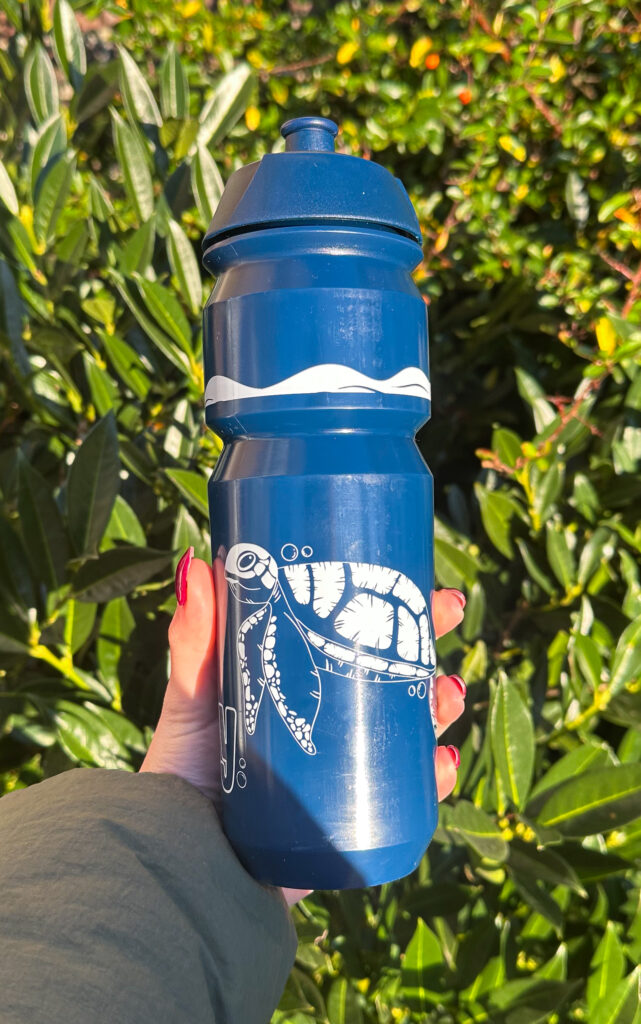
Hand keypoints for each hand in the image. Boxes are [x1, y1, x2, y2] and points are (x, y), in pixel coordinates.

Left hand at [141, 548, 466, 901]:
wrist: (185, 862)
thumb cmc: (181, 775)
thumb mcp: (192, 696)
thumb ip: (193, 638)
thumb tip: (198, 561)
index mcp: (297, 689)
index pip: (352, 639)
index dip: (389, 609)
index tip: (417, 578)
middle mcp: (329, 728)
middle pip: (393, 677)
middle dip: (428, 643)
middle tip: (449, 611)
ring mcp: (346, 775)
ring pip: (410, 731)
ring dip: (440, 705)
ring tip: (447, 693)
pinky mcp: (355, 821)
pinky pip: (409, 798)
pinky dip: (432, 778)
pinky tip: (440, 762)